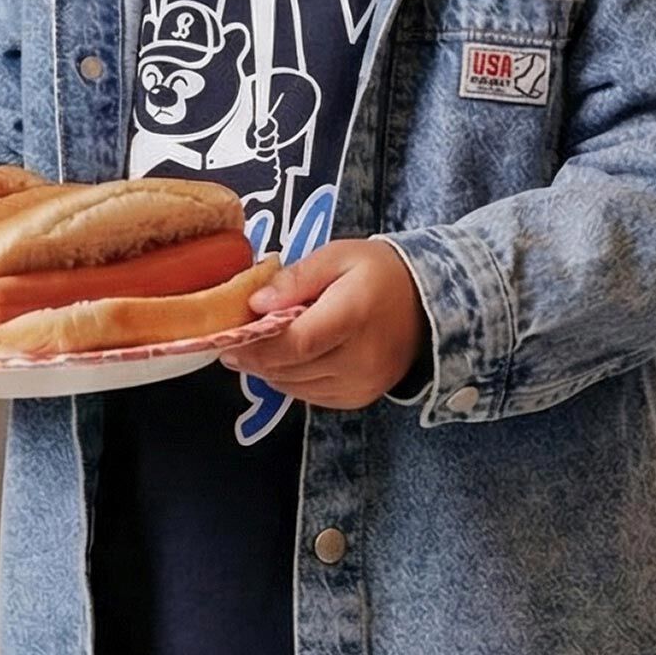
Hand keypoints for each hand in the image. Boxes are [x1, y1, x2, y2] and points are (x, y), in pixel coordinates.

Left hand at [218, 236, 430, 408]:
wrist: (427, 303)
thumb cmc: (377, 272)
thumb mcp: (337, 256)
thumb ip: (295, 278)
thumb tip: (256, 304)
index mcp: (354, 316)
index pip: (296, 344)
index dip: (257, 347)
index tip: (228, 341)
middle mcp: (361, 359)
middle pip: (290, 369)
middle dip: (256, 358)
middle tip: (237, 341)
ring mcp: (362, 384)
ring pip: (295, 387)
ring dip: (271, 370)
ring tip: (264, 346)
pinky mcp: (360, 398)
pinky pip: (311, 396)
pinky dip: (292, 380)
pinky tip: (292, 358)